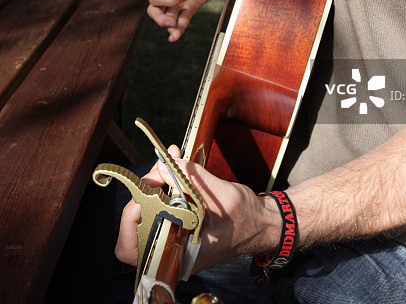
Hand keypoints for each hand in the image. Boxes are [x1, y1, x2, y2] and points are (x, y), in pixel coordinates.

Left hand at [115, 147, 278, 272]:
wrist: (264, 224)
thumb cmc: (248, 219)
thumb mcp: (221, 196)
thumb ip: (191, 180)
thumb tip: (163, 165)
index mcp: (180, 255)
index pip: (133, 248)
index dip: (130, 219)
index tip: (145, 191)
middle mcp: (173, 251)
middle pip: (137, 225)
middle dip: (145, 192)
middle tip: (160, 169)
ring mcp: (175, 238)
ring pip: (148, 212)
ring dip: (154, 184)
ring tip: (168, 161)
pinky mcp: (181, 224)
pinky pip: (162, 206)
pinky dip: (165, 185)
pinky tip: (174, 166)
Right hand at [147, 0, 228, 41]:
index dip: (165, 1)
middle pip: (155, 9)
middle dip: (160, 18)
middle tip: (171, 23)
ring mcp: (180, 1)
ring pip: (168, 17)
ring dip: (170, 26)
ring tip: (175, 35)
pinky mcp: (190, 6)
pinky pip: (182, 20)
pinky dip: (179, 28)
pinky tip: (176, 36)